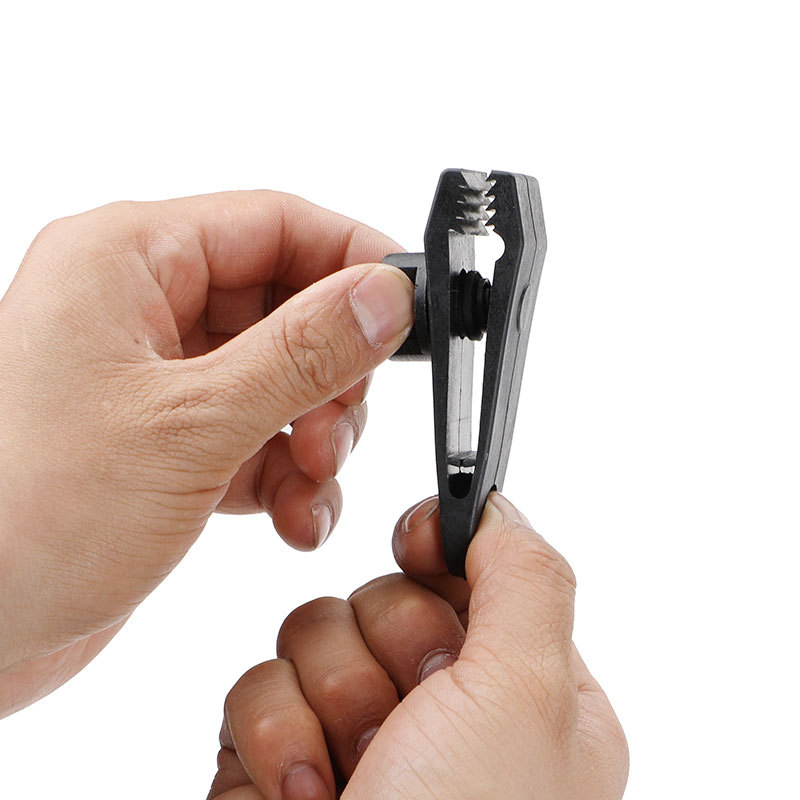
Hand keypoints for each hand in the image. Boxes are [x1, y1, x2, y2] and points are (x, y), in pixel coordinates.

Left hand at [0, 192, 412, 715]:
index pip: (275, 224)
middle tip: (339, 430)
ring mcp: (156, 379)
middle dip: (331, 375)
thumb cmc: (22, 519)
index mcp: (126, 261)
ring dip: (315, 435)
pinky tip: (293, 516)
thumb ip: (301, 355)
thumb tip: (382, 298)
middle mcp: (140, 309)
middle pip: (287, 306)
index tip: (407, 309)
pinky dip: (289, 475)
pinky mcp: (168, 442)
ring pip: (281, 378)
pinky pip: (258, 434)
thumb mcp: (190, 427)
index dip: (351, 260)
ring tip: (311, 486)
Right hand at [210, 494, 627, 799]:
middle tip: (404, 722)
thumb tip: (495, 509)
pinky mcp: (283, 761)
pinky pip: (255, 687)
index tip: (416, 548)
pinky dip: (271, 743)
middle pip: (383, 596)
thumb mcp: (528, 700)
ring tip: (349, 778)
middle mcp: (443, 712)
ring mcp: (358, 738)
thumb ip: (526, 580)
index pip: (470, 571)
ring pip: (312, 632)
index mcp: (523, 693)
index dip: (439, 552)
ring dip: (323, 703)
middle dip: (382, 652)